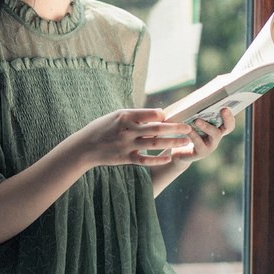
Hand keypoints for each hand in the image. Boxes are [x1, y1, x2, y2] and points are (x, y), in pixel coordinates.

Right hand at [76, 108, 194, 167]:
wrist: (84, 146)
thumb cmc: (102, 128)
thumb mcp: (116, 116)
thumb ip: (135, 115)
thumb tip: (158, 114)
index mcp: (125, 116)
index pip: (150, 114)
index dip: (164, 115)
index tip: (174, 116)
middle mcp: (127, 130)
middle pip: (156, 129)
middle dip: (175, 128)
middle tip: (189, 127)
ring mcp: (126, 145)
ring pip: (154, 144)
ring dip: (171, 142)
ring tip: (186, 141)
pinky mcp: (125, 158)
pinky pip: (144, 159)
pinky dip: (157, 159)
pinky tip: (168, 158)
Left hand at [165, 107, 235, 163]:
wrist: (179, 153)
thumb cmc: (186, 133)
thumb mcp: (192, 123)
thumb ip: (197, 113)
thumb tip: (197, 98)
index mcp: (216, 129)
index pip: (229, 122)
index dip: (230, 116)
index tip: (226, 107)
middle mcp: (216, 137)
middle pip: (227, 127)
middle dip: (227, 117)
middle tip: (223, 108)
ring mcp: (210, 146)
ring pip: (214, 134)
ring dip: (206, 126)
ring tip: (196, 120)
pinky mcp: (201, 152)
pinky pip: (199, 142)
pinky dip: (193, 134)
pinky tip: (187, 129)